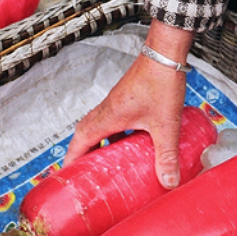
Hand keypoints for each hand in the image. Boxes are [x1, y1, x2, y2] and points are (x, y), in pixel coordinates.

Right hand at [63, 20, 193, 188]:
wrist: (165, 54)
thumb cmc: (160, 82)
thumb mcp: (166, 125)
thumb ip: (167, 154)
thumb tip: (169, 181)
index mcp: (109, 116)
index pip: (81, 141)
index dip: (72, 159)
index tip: (67, 175)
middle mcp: (108, 109)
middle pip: (85, 134)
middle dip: (82, 154)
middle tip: (84, 172)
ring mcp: (117, 103)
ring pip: (99, 126)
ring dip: (99, 143)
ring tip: (107, 162)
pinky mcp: (127, 99)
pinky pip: (113, 120)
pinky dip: (116, 134)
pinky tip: (131, 142)